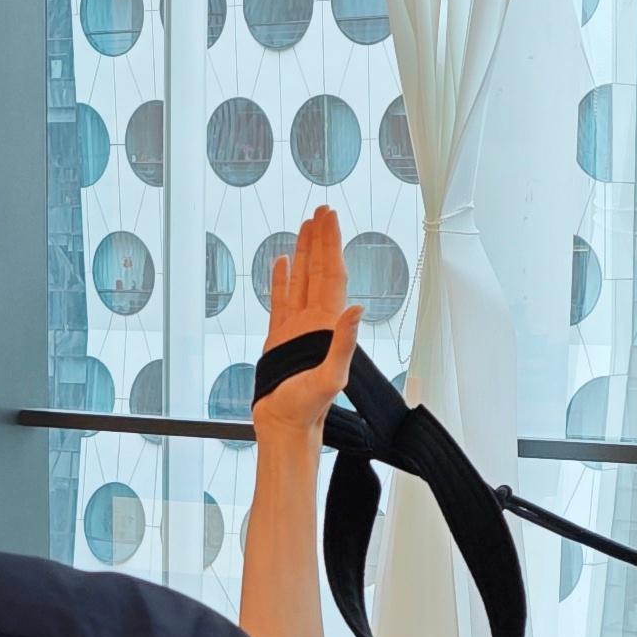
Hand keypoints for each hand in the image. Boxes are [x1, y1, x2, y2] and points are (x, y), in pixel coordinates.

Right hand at [254, 206, 359, 443]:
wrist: (285, 425)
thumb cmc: (308, 408)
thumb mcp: (331, 376)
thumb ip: (344, 342)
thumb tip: (357, 309)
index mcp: (328, 324)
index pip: (331, 273)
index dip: (331, 244)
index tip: (329, 218)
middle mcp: (315, 321)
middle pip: (319, 269)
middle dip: (321, 239)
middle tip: (321, 211)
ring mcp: (297, 327)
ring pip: (301, 279)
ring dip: (304, 253)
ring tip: (304, 228)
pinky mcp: (280, 337)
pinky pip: (281, 299)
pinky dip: (282, 278)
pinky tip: (282, 263)